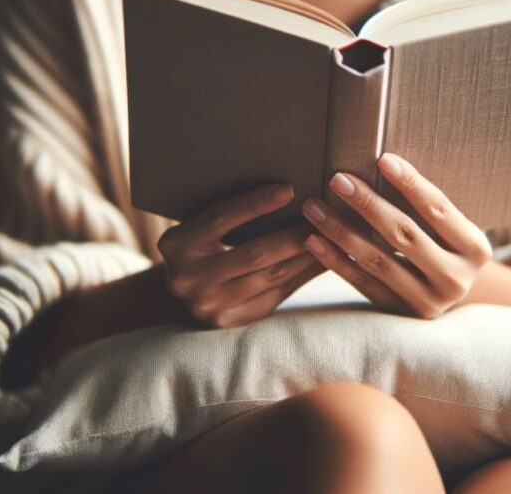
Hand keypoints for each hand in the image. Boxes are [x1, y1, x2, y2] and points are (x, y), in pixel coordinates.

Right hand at [157, 183, 325, 328]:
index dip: (255, 204)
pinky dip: (304, 274)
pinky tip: (325, 259)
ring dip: (308, 255)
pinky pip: (279, 294)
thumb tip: (285, 189)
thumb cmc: (200, 246)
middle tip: (325, 216)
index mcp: (176, 245)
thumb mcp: (199, 228)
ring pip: (271, 276)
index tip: (289, 189)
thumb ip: (228, 214)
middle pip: (252, 252)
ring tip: (334, 236)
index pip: (220, 219)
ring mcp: (211, 305)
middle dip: (294, 233)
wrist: (184, 294)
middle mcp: (189, 279)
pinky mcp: (234, 321)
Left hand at [300, 153, 492, 319]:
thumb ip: (425, 205)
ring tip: (314, 207)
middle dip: (368, 204)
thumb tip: (380, 161)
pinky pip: (363, 284)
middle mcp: (456, 279)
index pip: (438, 208)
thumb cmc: (444, 245)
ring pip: (378, 261)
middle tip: (338, 179)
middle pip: (405, 234)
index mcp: (476, 249)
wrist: (447, 295)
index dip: (411, 183)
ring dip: (341, 231)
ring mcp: (429, 302)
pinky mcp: (400, 315)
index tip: (382, 158)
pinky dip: (335, 260)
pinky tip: (313, 240)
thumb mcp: (450, 228)